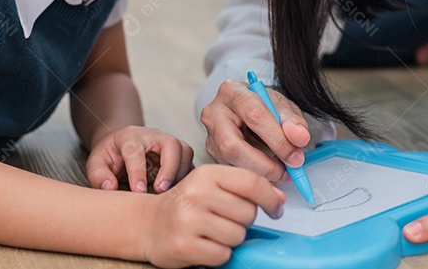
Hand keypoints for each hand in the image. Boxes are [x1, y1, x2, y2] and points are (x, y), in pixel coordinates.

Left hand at [86, 126, 193, 193]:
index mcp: (130, 137)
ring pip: (185, 152)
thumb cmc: (111, 155)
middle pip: (171, 144)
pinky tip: (176, 192)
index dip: (138, 172)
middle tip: (161, 190)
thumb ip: (98, 175)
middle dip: (169, 169)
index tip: (138, 191)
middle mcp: (154, 136)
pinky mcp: (179, 154)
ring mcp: (169, 143)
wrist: (122, 144)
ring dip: (181, 174)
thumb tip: (109, 187)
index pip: (137, 151)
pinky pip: (190, 163)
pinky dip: (187, 178)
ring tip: (169, 193)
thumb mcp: (96, 163)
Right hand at [142, 164, 285, 267]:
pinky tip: (205, 244)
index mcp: (206, 174)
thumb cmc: (185, 204)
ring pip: (238, 235)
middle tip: (226, 219)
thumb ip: (244, 187)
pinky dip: (219, 253)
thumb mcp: (212, 185)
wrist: (149, 224)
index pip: (251, 182)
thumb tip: (278, 199)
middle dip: (245, 220)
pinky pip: (223, 254)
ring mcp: (189, 221)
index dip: (270, 197)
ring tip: (213, 231)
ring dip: (231, 238)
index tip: (276, 208)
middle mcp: (197, 194)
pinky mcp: (185, 246)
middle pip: (248, 212)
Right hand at [201, 79, 311, 180]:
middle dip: (264, 165)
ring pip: (231, 165)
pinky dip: (253, 177)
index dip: (278, 140)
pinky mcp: (211, 155)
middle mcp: (213, 113)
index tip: (295, 157)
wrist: (249, 110)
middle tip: (286, 172)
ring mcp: (209, 136)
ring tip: (280, 172)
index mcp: (232, 91)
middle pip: (233, 147)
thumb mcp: (283, 107)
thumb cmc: (264, 106)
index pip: (255, 116)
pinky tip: (267, 174)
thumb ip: (293, 121)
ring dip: (260, 174)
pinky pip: (231, 173)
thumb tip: (300, 138)